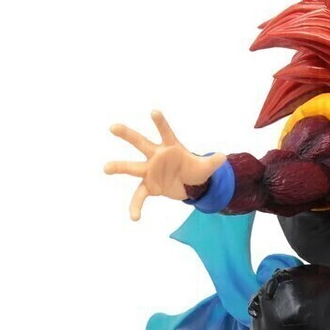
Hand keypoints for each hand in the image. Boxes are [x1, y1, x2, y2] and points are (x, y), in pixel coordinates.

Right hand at [104, 111, 226, 220]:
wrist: (189, 185)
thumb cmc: (195, 170)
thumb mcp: (206, 167)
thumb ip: (213, 162)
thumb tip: (224, 157)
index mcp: (171, 147)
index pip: (166, 132)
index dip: (161, 123)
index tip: (154, 112)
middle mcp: (156, 156)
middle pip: (140, 143)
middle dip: (128, 134)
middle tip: (113, 127)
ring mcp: (150, 171)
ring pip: (132, 167)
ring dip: (119, 167)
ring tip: (105, 168)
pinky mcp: (149, 186)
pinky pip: (139, 196)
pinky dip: (136, 206)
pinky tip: (134, 217)